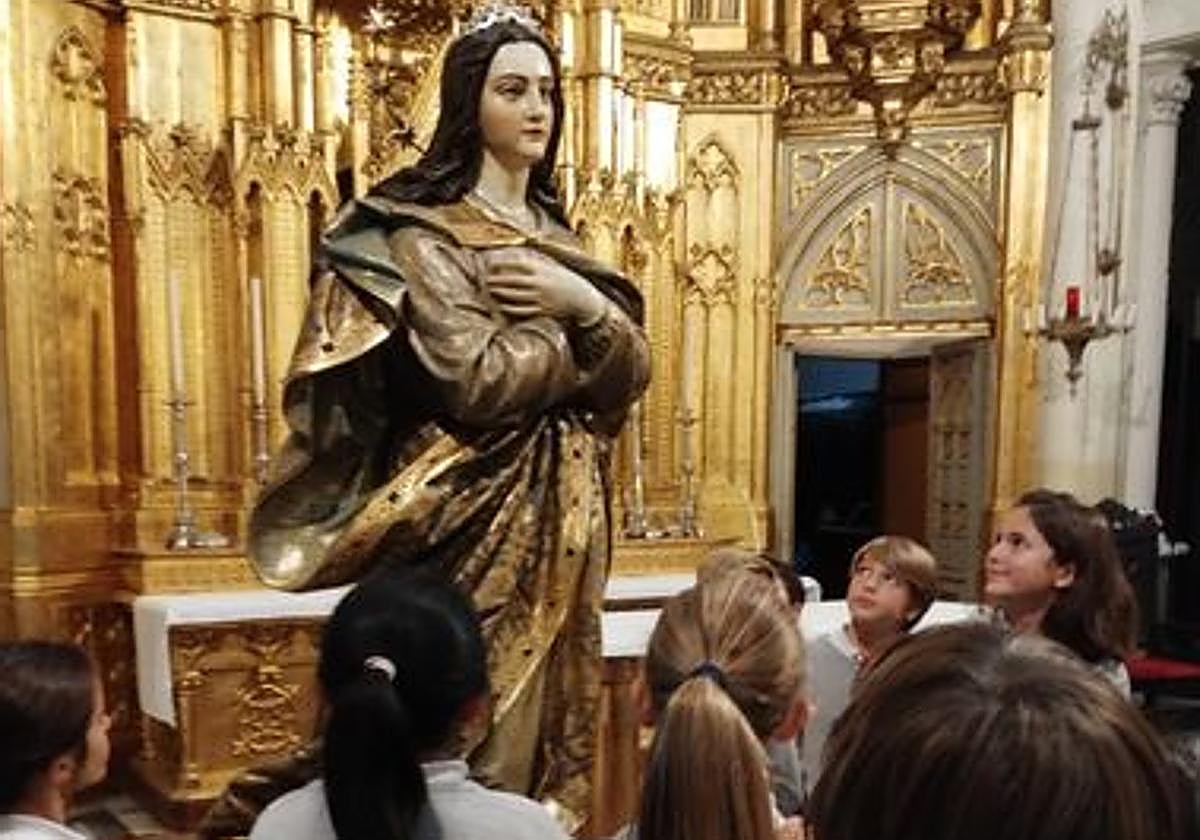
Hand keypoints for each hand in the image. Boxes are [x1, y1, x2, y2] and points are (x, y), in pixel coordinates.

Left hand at [483, 248, 605, 324]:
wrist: (581, 298)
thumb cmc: (564, 280)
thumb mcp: (551, 267)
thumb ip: (535, 263)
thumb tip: (517, 256)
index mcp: (542, 270)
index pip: (517, 264)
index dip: (502, 263)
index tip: (491, 264)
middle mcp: (540, 283)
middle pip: (513, 281)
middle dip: (498, 280)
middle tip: (487, 280)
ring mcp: (540, 298)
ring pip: (515, 296)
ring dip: (502, 293)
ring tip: (492, 290)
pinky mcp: (542, 310)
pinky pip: (522, 310)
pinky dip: (511, 308)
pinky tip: (503, 305)